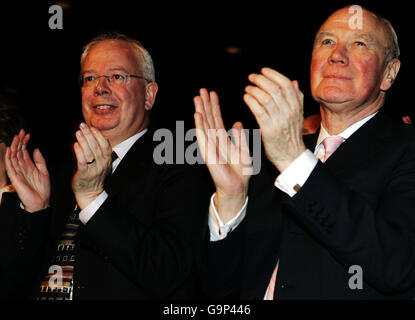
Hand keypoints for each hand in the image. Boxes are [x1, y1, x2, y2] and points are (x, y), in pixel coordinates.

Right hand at [4, 129, 49, 211]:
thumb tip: (36, 149)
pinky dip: (9, 157)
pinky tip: (10, 150)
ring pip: (13, 156)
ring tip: (16, 137)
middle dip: (19, 141)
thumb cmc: (42, 189)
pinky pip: (10, 166)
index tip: (27, 134)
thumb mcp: (44, 171)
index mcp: (29, 165)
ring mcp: (18, 172)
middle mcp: (22, 167)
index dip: (25, 142)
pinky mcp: (15, 177)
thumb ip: (40, 161)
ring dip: (14, 147)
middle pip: (18, 152)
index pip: (24, 151)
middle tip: (21, 132)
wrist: (41, 201)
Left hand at [72, 123, 111, 209]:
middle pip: (97, 147)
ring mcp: (94, 170)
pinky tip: (75, 145)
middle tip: (82, 125)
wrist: (90, 193)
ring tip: (78, 132)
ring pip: (90, 153)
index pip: (105, 145)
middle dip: (89, 135)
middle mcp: (102, 164)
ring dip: (84, 141)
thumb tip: (92, 135)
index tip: (92, 127)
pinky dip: (79, 152)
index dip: (99, 135)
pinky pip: (82, 162)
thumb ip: (98, 151)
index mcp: (107, 160)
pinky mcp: (84, 174)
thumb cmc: (93, 175)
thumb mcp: (101, 163)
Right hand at [194, 89, 251, 222]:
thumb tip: (236, 123)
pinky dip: (200, 126)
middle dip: (205, 104)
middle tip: (201, 90)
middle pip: (208, 119)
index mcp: (223, 139)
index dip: (214, 106)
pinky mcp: (208, 154)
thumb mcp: (244, 150)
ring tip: (197, 98)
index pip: (216, 118)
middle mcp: (215, 141)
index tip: (211, 93)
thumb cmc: (240, 171)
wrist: (237, 187)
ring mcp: (210, 146)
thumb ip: (239, 136)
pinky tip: (197, 115)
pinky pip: (203, 138)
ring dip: (200, 111)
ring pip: (204, 125)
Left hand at [244, 67, 305, 171]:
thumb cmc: (291, 135)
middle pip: (274, 89)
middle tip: (251, 77)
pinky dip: (251, 102)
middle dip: (261, 80)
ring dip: (254, 90)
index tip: (263, 70)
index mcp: (297, 106)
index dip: (273, 74)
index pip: (286, 84)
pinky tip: (246, 97)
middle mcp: (289, 112)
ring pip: (266, 99)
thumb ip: (297, 98)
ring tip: (247, 88)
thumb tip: (294, 82)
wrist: (291, 156)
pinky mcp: (269, 130)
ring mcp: (280, 121)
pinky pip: (259, 111)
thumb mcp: (298, 115)